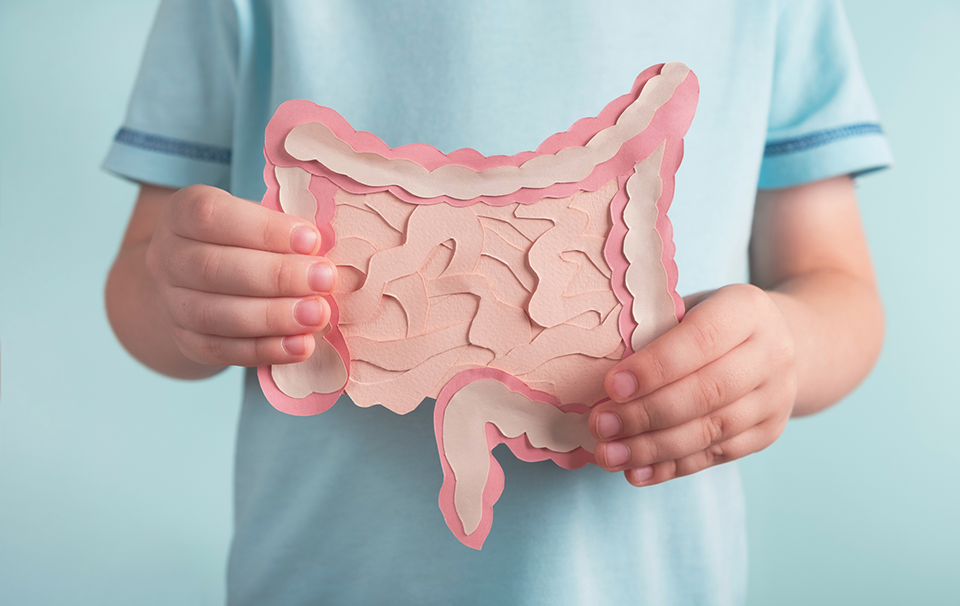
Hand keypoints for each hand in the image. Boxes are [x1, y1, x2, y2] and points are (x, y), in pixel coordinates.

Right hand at [144, 184, 337, 367]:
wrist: (197, 283)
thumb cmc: (243, 241)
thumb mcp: (255, 219)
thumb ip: (282, 230)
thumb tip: (324, 250)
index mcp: (180, 213)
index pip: (211, 215)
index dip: (263, 229)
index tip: (312, 239)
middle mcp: (166, 257)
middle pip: (212, 268)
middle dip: (276, 276)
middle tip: (325, 280)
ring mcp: (171, 303)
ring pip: (214, 314)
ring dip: (273, 317)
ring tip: (318, 315)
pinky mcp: (186, 341)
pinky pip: (221, 350)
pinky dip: (265, 350)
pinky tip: (301, 346)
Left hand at [588, 284, 796, 485]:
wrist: (780, 341)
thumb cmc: (709, 321)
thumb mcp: (688, 308)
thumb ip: (654, 331)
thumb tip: (598, 369)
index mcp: (747, 309)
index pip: (701, 339)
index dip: (655, 367)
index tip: (611, 386)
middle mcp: (772, 353)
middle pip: (706, 392)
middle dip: (646, 413)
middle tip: (601, 425)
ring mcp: (776, 397)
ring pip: (711, 430)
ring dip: (653, 448)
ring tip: (609, 454)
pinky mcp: (769, 433)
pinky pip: (717, 456)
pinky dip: (672, 467)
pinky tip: (636, 472)